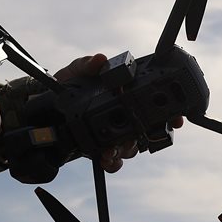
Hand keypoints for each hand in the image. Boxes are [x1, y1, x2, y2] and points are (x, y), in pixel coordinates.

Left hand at [53, 53, 184, 173]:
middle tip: (137, 137)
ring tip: (112, 150)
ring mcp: (113, 133)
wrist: (45, 103)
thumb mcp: (76, 71)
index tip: (175, 120)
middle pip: (145, 131)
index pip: (151, 105)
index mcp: (123, 96)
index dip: (167, 114)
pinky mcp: (100, 147)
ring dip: (125, 150)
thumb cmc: (67, 82)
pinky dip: (113, 162)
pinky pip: (114, 160)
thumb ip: (87, 65)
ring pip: (131, 147)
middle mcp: (123, 116)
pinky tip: (106, 159)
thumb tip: (100, 59)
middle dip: (146, 137)